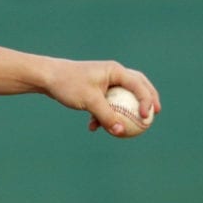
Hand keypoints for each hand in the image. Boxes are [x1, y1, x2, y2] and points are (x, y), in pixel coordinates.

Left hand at [43, 58, 160, 136]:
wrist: (46, 78)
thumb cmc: (68, 84)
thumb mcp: (89, 101)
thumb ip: (106, 116)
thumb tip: (120, 132)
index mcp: (115, 71)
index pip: (138, 85)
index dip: (147, 101)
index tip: (147, 117)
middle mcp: (112, 73)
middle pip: (138, 86)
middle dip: (148, 99)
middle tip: (155, 113)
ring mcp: (104, 81)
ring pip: (122, 95)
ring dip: (126, 109)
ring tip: (134, 123)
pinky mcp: (95, 89)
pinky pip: (106, 102)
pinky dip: (103, 114)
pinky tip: (93, 127)